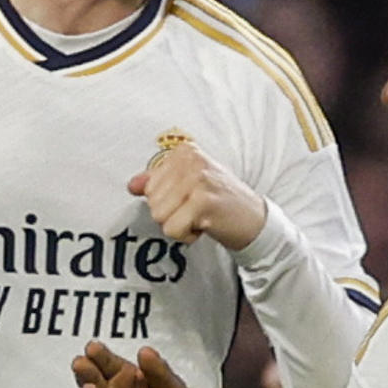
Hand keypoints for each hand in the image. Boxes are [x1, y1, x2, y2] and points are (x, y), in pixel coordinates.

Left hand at [127, 141, 265, 249]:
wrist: (255, 220)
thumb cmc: (221, 201)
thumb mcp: (188, 184)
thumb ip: (159, 182)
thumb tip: (132, 185)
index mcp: (185, 152)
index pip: (149, 185)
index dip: (167, 201)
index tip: (191, 199)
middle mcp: (191, 161)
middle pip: (151, 201)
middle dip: (172, 214)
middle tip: (197, 210)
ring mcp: (198, 179)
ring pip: (159, 216)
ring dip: (179, 225)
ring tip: (200, 217)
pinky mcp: (203, 201)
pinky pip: (172, 229)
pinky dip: (187, 235)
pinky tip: (205, 226)